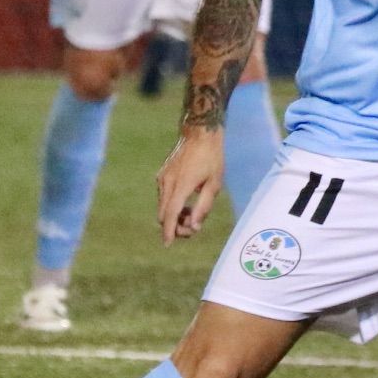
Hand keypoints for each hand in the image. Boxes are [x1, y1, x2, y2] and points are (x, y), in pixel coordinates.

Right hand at [156, 127, 227, 241]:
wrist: (199, 133)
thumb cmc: (212, 158)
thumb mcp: (214, 184)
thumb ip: (203, 207)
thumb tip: (193, 227)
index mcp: (182, 185)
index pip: (171, 214)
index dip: (170, 231)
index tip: (168, 244)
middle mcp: (167, 182)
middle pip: (164, 214)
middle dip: (174, 226)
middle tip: (192, 228)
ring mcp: (162, 178)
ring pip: (163, 206)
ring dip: (174, 216)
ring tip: (191, 213)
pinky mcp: (162, 175)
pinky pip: (163, 197)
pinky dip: (171, 205)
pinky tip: (186, 202)